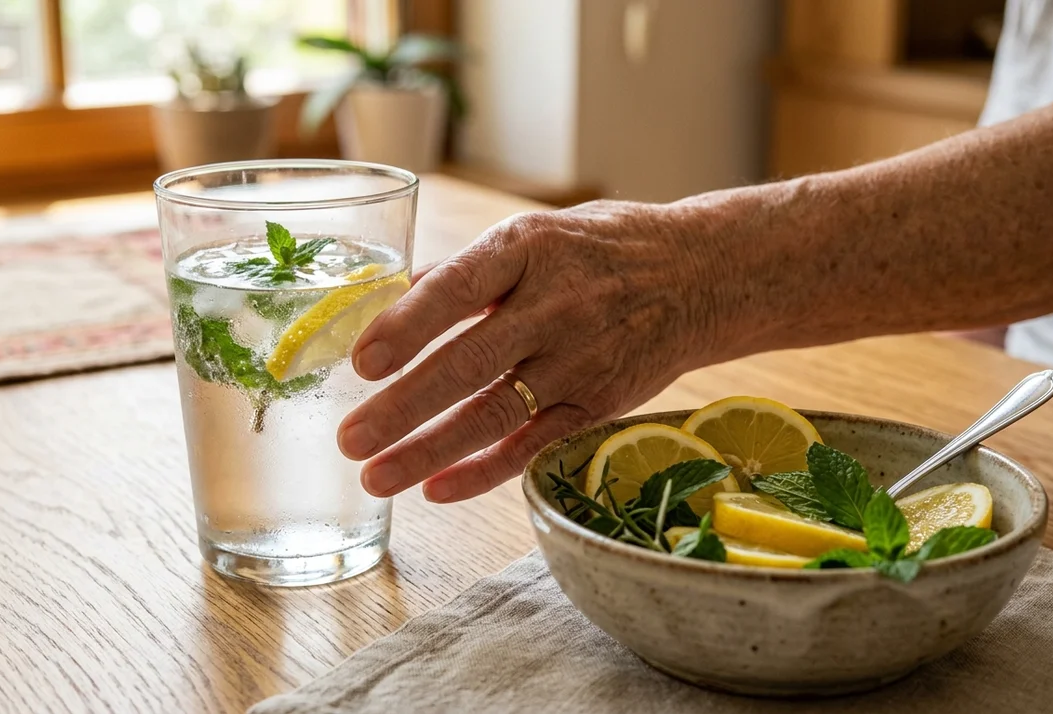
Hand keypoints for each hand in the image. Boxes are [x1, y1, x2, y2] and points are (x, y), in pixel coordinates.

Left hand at [336, 199, 730, 502]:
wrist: (703, 276)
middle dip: (404, 407)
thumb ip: (467, 271)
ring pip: (495, 414)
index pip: (459, 288)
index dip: (408, 325)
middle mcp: (556, 304)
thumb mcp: (537, 234)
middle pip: (470, 363)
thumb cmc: (602, 250)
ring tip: (376, 478)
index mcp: (529, 248)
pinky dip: (485, 471)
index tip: (362, 362)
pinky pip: (534, 444)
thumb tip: (390, 304)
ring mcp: (581, 358)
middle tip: (349, 439)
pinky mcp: (600, 403)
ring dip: (430, 451)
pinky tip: (437, 490)